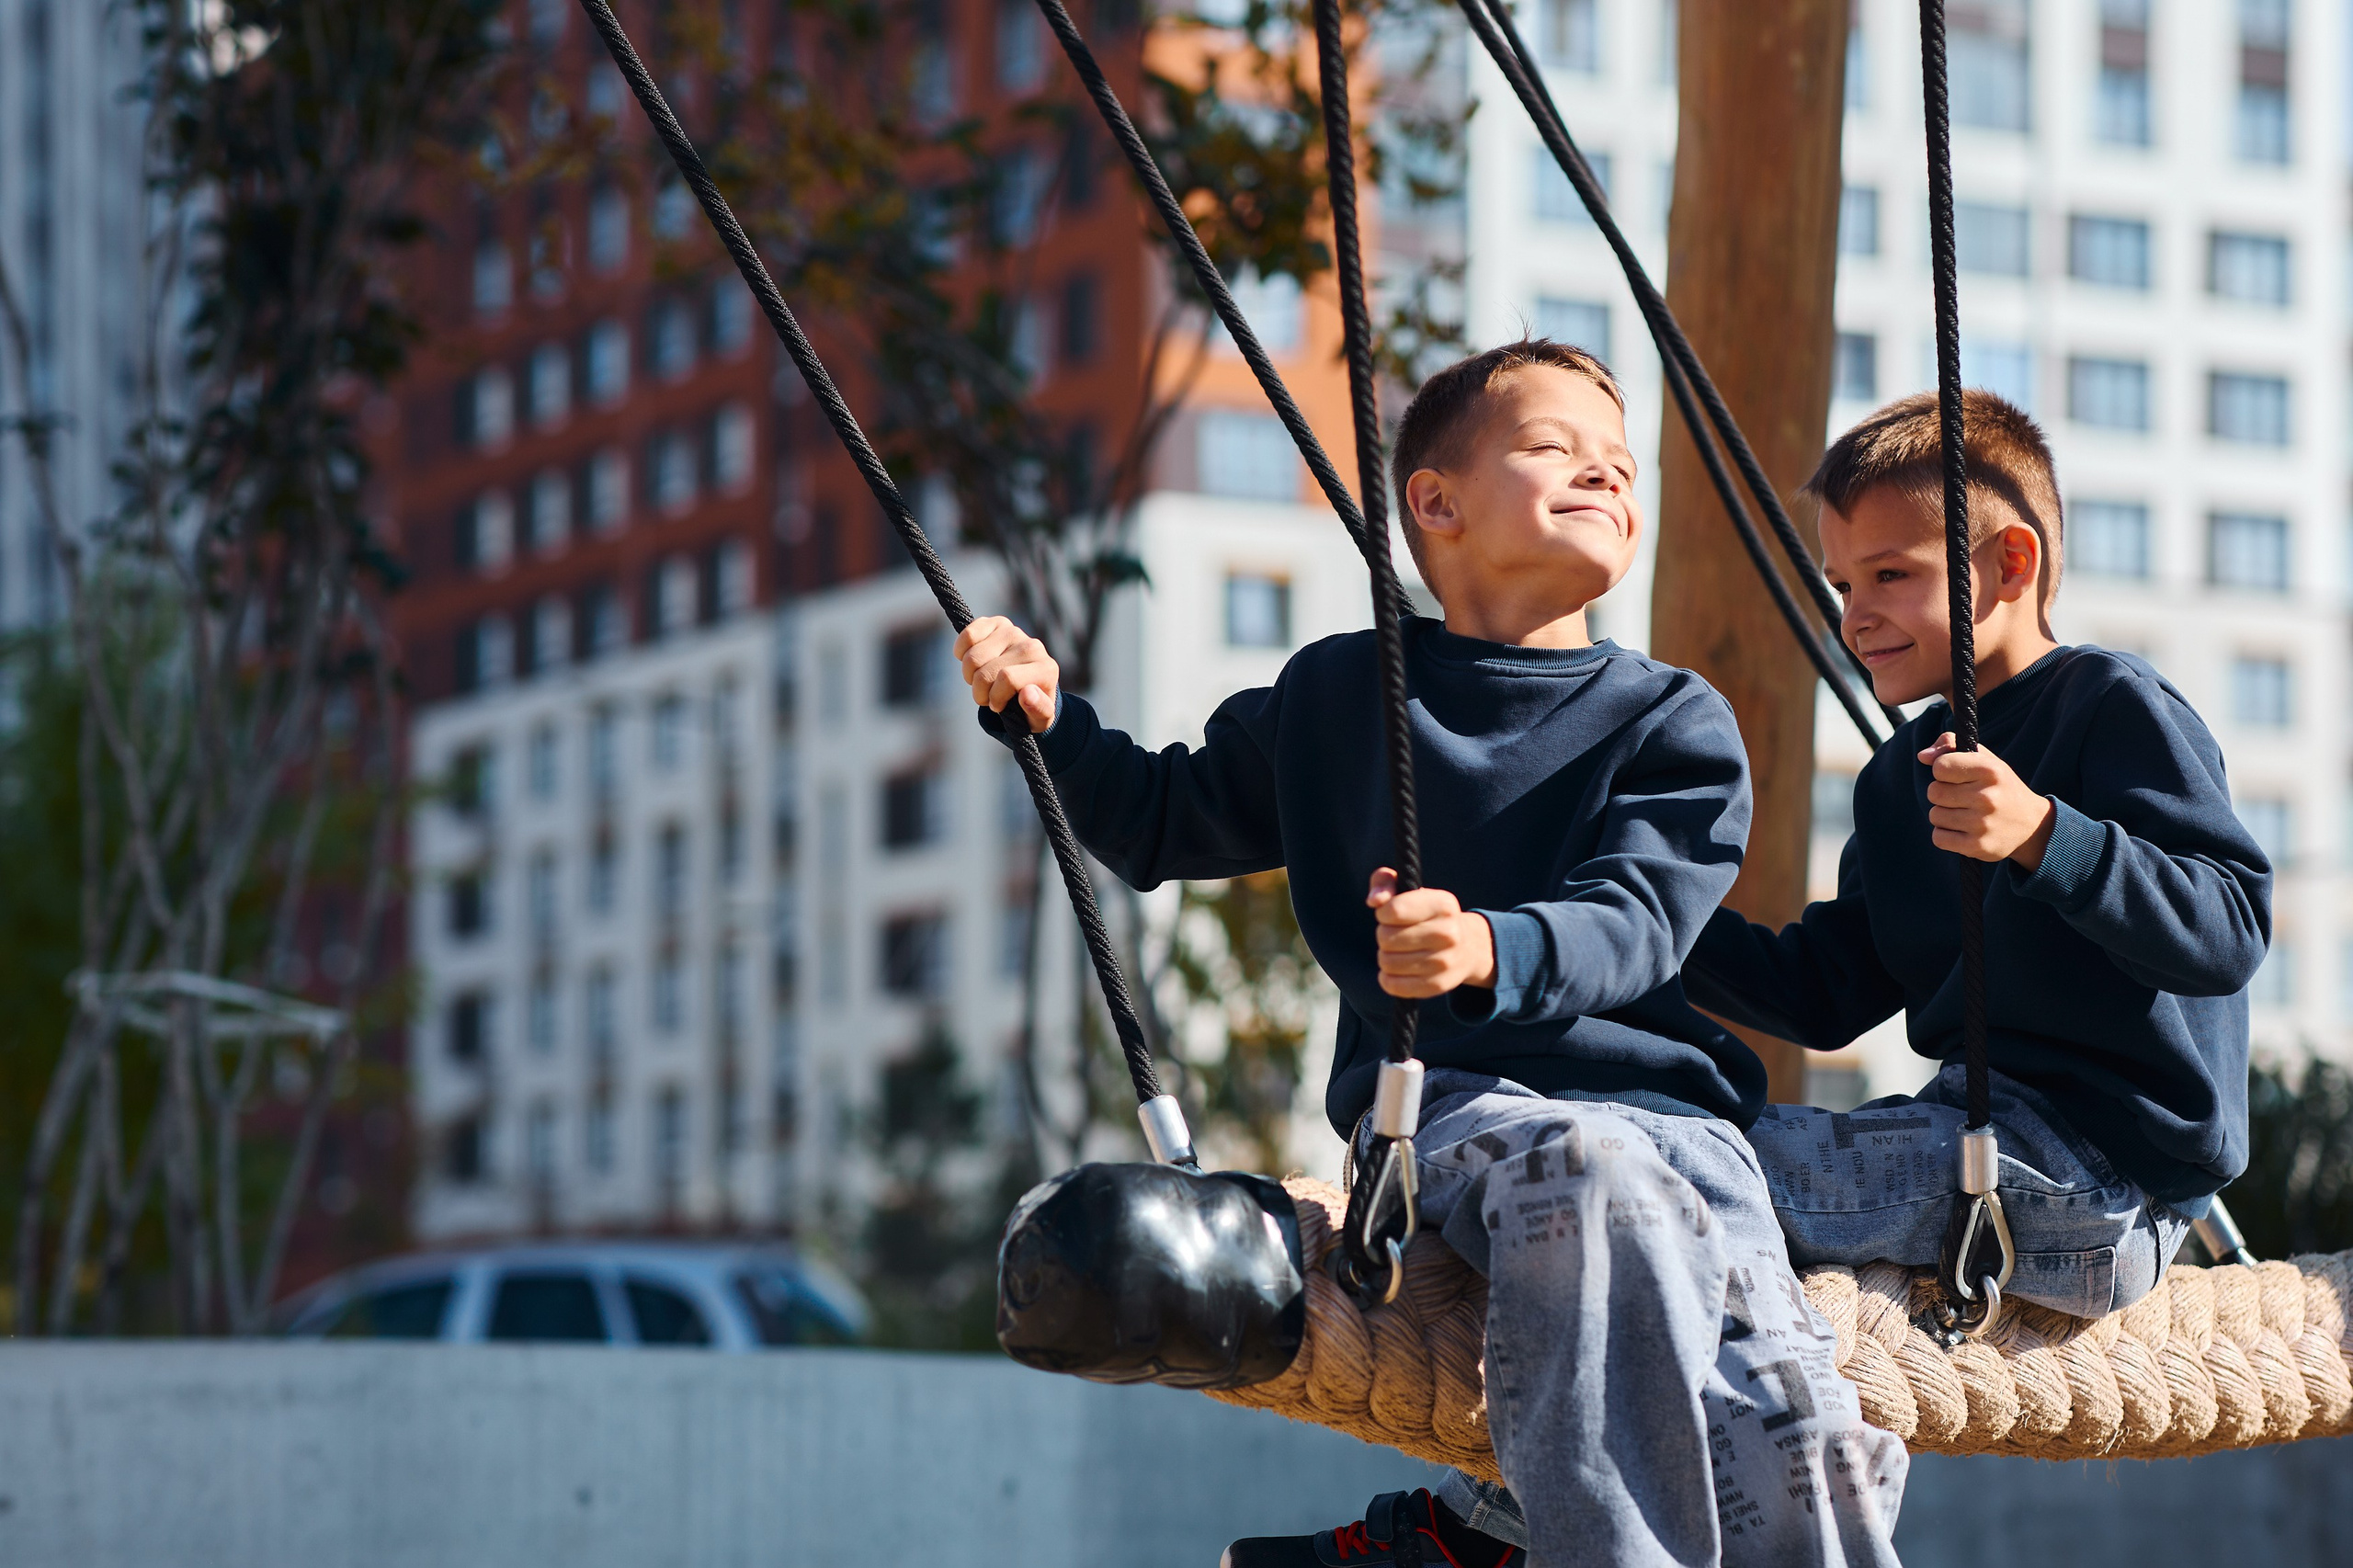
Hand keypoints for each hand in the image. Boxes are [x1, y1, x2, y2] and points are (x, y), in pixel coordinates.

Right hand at [953, 615, 1058, 733]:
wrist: (1026, 686)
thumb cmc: (1031, 706)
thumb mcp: (1040, 719)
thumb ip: (1039, 711)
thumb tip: (1027, 693)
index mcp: (1046, 668)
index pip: (1007, 679)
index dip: (995, 698)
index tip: (999, 706)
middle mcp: (1032, 646)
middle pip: (986, 671)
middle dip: (980, 691)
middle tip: (987, 696)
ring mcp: (1013, 631)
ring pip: (973, 657)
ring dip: (969, 676)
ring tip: (982, 681)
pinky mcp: (997, 623)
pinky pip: (968, 635)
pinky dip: (961, 652)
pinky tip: (972, 663)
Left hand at [1366, 867, 1496, 996]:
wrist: (1466, 947)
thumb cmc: (1427, 914)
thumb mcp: (1409, 889)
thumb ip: (1384, 882)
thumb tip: (1374, 900)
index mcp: (1443, 904)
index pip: (1394, 911)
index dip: (1383, 914)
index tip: (1390, 915)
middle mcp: (1448, 933)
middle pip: (1386, 938)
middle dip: (1384, 935)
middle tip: (1396, 934)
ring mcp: (1445, 961)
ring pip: (1387, 962)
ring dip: (1386, 956)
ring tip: (1398, 951)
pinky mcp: (1438, 985)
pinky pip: (1395, 986)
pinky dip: (1387, 979)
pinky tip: (1396, 970)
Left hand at [1917, 732, 2056, 869]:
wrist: (2032, 827)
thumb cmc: (2000, 788)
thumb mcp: (1985, 760)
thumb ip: (1951, 746)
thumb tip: (1923, 756)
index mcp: (1990, 770)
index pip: (1940, 766)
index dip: (1943, 771)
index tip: (1957, 776)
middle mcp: (1987, 797)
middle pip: (1934, 792)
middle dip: (1942, 794)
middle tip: (1962, 798)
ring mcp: (1982, 823)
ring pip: (1934, 816)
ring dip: (1944, 816)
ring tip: (1965, 814)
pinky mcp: (1977, 846)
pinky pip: (1938, 838)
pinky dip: (1945, 835)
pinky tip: (1962, 831)